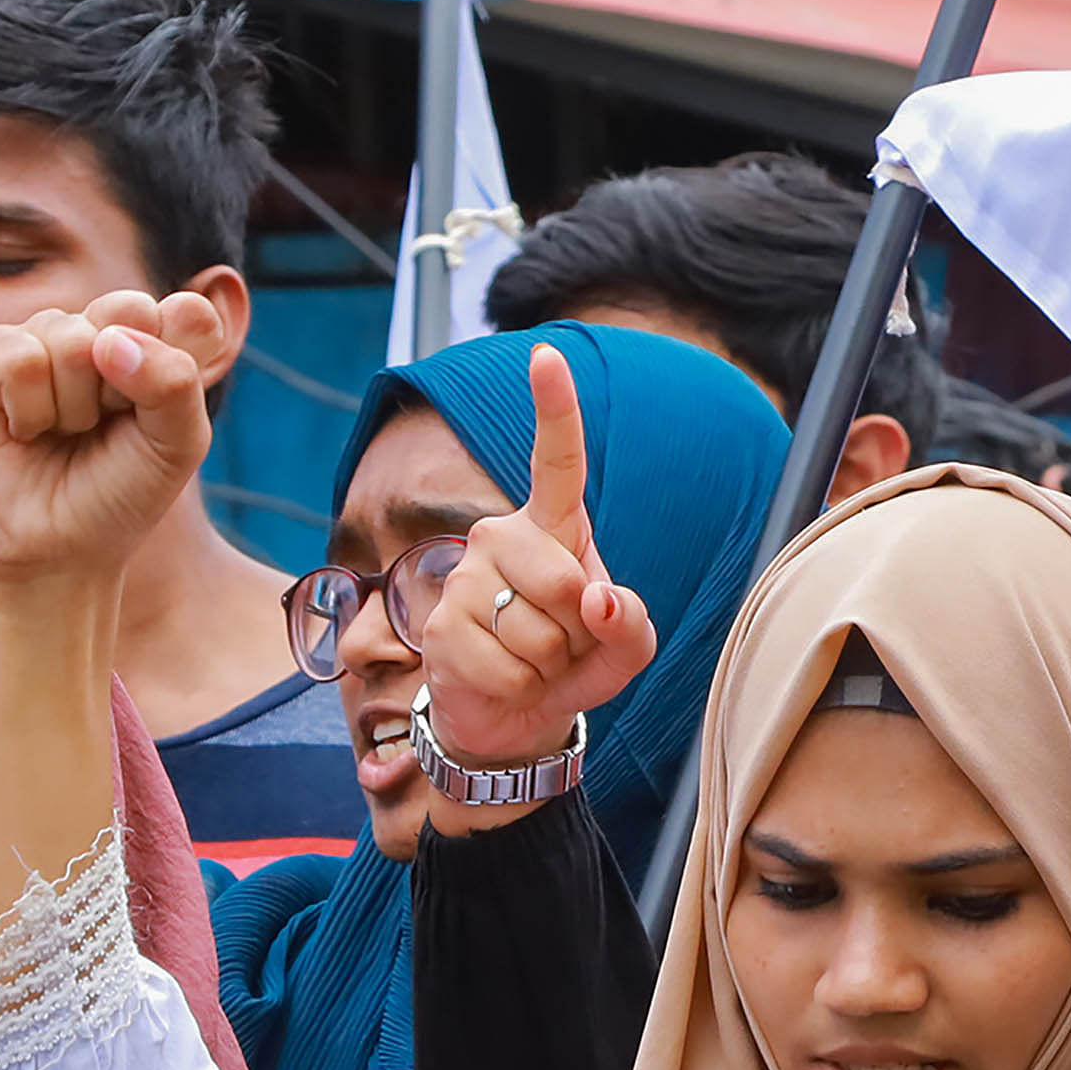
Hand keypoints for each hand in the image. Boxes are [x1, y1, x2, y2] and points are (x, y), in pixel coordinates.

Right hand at [0, 293, 222, 593]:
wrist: (56, 551)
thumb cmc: (121, 494)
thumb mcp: (177, 445)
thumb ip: (175, 382)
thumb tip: (108, 340)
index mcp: (159, 344)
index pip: (191, 312)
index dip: (182, 360)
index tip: (161, 415)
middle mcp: (102, 330)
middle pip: (130, 309)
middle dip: (124, 385)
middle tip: (108, 424)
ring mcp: (45, 338)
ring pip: (71, 338)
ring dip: (73, 408)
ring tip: (64, 434)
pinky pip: (19, 357)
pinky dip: (28, 410)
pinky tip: (25, 431)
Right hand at [417, 342, 655, 791]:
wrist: (512, 714)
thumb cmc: (573, 662)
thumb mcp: (624, 649)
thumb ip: (631, 624)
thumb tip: (597, 601)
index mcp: (551, 527)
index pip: (555, 462)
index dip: (553, 409)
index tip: (546, 354)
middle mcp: (501, 537)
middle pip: (566, 582)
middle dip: (580, 631)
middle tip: (562, 643)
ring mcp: (462, 577)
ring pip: (537, 631)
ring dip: (550, 664)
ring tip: (534, 662)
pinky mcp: (439, 626)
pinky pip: (510, 666)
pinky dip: (523, 688)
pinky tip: (507, 680)